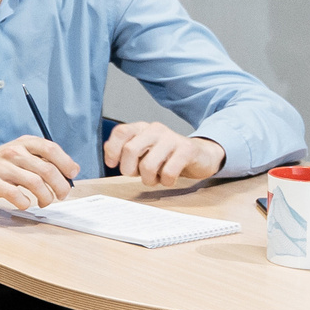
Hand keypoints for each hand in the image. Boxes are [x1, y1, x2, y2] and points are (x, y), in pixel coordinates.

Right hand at [0, 136, 79, 209]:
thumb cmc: (2, 163)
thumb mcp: (21, 152)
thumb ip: (44, 159)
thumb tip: (72, 170)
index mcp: (24, 143)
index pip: (51, 149)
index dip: (66, 163)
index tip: (72, 175)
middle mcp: (14, 152)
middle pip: (47, 170)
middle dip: (60, 186)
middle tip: (62, 195)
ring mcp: (2, 168)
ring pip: (35, 183)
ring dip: (46, 197)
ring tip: (45, 201)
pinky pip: (16, 195)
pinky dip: (26, 202)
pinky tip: (26, 202)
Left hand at [102, 123, 224, 186]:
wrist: (201, 155)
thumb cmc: (166, 156)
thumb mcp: (143, 151)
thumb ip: (124, 150)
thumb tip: (108, 150)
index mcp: (142, 128)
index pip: (121, 132)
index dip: (112, 150)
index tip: (112, 165)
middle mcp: (155, 129)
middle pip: (130, 150)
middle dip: (129, 169)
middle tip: (137, 175)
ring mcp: (172, 138)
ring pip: (148, 165)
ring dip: (149, 179)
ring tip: (155, 178)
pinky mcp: (187, 150)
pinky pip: (168, 172)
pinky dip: (166, 182)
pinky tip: (169, 179)